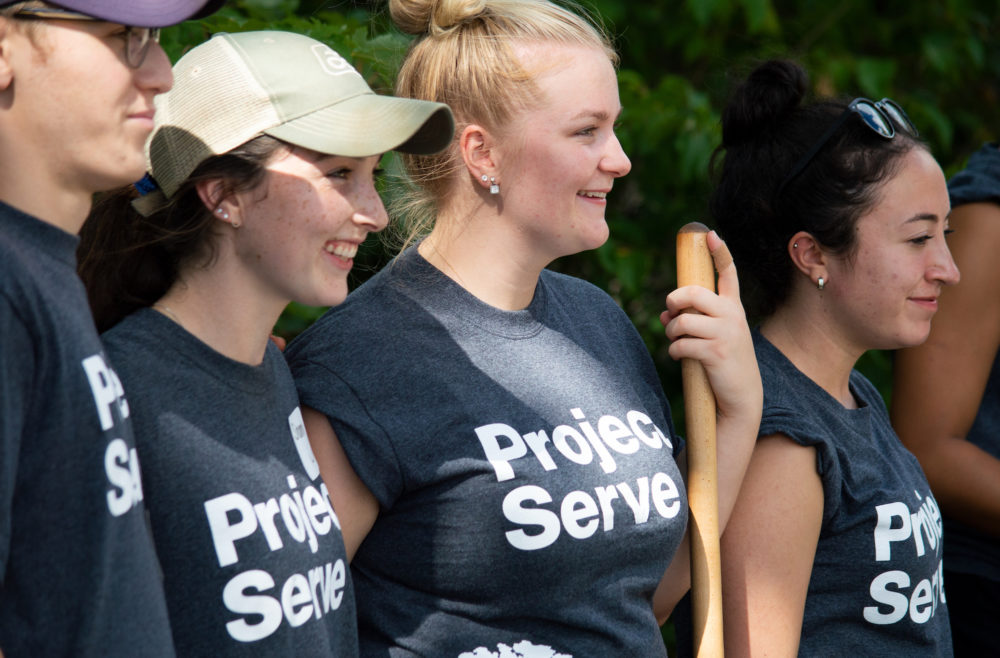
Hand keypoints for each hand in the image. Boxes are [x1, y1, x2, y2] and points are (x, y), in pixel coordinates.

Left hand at [660, 231, 760, 422]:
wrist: (741, 396)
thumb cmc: (723, 362)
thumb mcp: (713, 335)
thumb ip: (692, 318)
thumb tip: (664, 312)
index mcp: (733, 307)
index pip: (729, 273)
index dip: (720, 253)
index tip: (711, 235)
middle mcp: (733, 315)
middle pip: (693, 293)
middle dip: (673, 301)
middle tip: (670, 314)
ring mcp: (726, 333)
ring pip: (682, 321)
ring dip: (671, 332)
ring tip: (675, 340)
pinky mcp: (716, 352)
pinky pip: (681, 345)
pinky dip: (674, 352)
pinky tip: (681, 358)